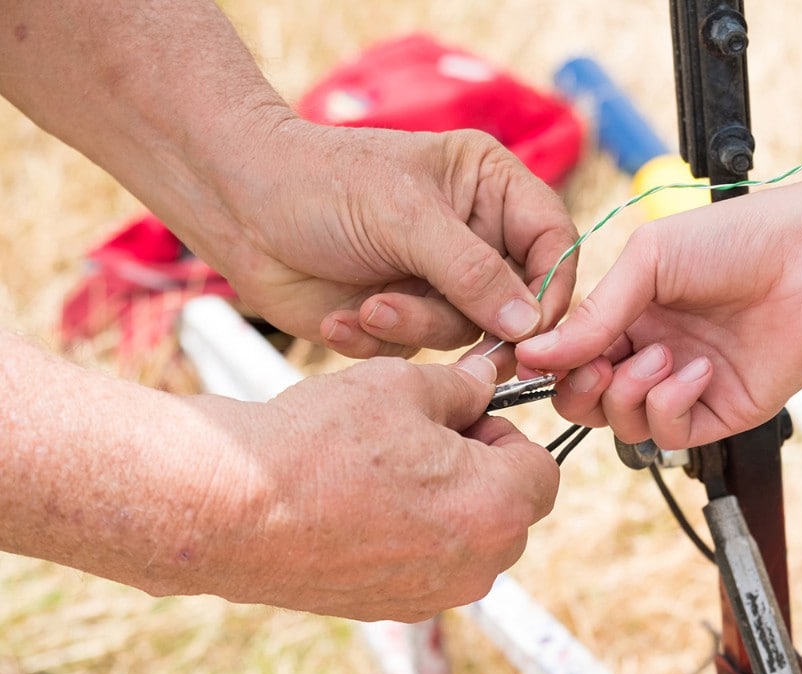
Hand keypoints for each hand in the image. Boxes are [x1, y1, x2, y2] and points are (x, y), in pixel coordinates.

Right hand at [179, 355, 557, 620]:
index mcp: (496, 508)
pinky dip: (410, 534)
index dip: (506, 435)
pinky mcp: (390, 609)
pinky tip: (359, 503)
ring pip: (469, 538)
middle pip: (510, 509)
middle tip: (419, 438)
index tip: (463, 419)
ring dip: (445, 502)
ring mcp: (434, 594)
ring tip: (383, 467)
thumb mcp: (403, 387)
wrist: (230, 507)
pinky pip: (427, 565)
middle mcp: (477, 565)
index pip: (542, 469)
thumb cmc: (321, 441)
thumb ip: (462, 386)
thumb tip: (487, 379)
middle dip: (480, 470)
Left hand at [207, 122, 578, 358]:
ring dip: (414, 326)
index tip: (531, 329)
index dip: (552, 289)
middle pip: (519, 301)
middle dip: (470, 319)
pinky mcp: (407, 316)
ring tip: (367, 305)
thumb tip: (529, 324)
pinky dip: (381, 340)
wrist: (236, 212)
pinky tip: (342, 315)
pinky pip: (422, 351)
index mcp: (491, 186)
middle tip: (422, 319)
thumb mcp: (403, 217)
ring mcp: (442, 279)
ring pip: (468, 333)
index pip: (555, 242)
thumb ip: (472, 271)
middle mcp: (476, 236)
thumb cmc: (317, 185)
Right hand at [515, 172, 801, 448]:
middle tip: (600, 366)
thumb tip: (534, 352)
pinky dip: (671, 406)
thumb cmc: (736, 240)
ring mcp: (685, 385)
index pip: (570, 356)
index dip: (553, 363)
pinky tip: (697, 371)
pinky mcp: (721, 411)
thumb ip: (595, 314)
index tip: (537, 360)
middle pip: (588, 400)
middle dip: (581, 390)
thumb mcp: (649, 261)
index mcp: (629, 313)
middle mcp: (652, 351)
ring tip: (662, 358)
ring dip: (630, 395)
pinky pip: (671, 434)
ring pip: (624, 424)